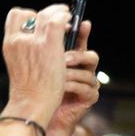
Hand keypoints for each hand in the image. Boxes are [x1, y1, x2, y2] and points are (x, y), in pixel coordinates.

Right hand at [1, 4, 69, 126]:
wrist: (32, 102)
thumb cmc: (30, 90)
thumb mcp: (21, 65)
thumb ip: (26, 50)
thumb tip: (39, 42)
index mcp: (9, 43)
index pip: (15, 16)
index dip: (30, 14)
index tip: (41, 19)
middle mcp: (18, 40)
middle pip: (30, 13)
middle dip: (46, 12)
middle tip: (60, 14)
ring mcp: (33, 42)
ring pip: (45, 16)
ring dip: (58, 12)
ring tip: (68, 16)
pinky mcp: (50, 46)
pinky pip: (57, 22)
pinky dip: (65, 17)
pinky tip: (74, 21)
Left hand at [46, 21, 99, 135]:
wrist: (45, 113)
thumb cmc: (42, 89)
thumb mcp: (44, 64)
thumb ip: (49, 48)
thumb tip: (45, 29)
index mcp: (73, 59)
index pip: (81, 42)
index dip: (83, 32)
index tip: (84, 22)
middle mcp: (84, 70)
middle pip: (92, 57)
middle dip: (78, 56)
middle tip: (64, 58)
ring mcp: (89, 84)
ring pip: (88, 73)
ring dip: (71, 74)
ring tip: (58, 78)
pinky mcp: (90, 97)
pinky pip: (87, 88)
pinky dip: (72, 87)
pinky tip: (62, 88)